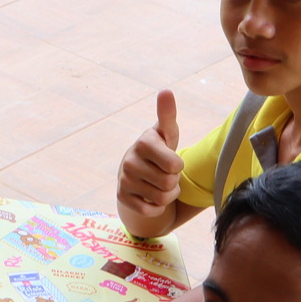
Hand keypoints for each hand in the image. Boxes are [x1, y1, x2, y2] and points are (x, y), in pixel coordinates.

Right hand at [117, 89, 182, 221]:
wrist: (137, 171)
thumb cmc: (159, 149)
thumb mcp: (166, 133)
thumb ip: (168, 114)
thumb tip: (166, 91)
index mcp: (143, 143)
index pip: (176, 166)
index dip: (179, 166)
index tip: (170, 160)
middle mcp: (129, 161)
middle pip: (170, 183)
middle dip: (173, 181)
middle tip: (165, 173)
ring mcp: (124, 181)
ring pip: (162, 199)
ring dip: (167, 195)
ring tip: (159, 184)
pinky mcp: (122, 198)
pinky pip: (150, 211)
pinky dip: (156, 207)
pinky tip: (151, 196)